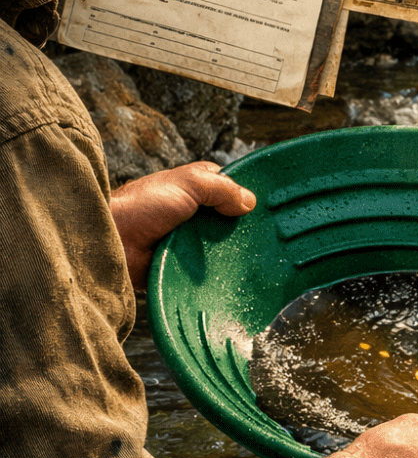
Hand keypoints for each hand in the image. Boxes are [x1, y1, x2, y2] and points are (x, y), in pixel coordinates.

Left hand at [110, 161, 254, 290]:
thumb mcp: (187, 183)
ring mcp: (190, 239)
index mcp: (196, 187)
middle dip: (242, 228)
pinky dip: (217, 271)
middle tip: (262, 239)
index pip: (231, 189)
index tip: (265, 210)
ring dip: (231, 252)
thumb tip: (250, 202)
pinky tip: (231, 274)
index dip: (245, 197)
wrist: (113, 243)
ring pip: (222, 245)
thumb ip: (221, 187)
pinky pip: (209, 267)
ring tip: (252, 260)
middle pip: (230, 220)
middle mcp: (194, 212)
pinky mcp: (184, 263)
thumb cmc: (141, 207)